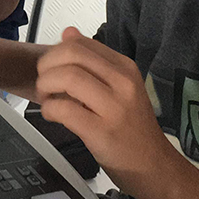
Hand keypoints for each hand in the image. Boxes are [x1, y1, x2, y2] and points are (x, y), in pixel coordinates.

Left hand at [36, 27, 168, 182]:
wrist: (154, 165)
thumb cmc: (132, 128)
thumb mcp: (118, 87)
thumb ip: (93, 62)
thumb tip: (68, 33)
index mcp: (125, 67)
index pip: (81, 43)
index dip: (56, 52)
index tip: (52, 69)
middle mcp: (122, 82)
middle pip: (72, 54)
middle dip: (47, 65)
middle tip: (44, 82)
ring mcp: (114, 107)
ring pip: (67, 77)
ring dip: (46, 86)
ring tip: (47, 99)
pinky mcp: (102, 131)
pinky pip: (64, 109)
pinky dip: (49, 109)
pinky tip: (52, 114)